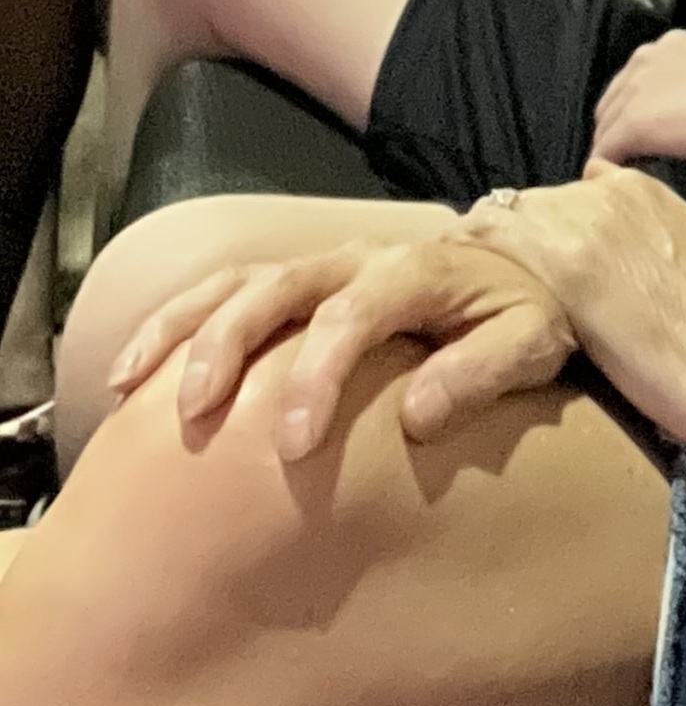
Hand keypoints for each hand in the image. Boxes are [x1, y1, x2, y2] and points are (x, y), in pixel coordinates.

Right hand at [105, 234, 576, 457]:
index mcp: (418, 271)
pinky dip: (173, 326)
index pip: (354, 316)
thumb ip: (486, 370)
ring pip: (237, 284)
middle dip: (229, 348)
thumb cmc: (529, 312)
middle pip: (278, 289)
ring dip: (184, 332)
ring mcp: (322, 267)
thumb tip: (417, 415)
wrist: (525, 265)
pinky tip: (131, 376)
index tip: (289, 446)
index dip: (316, 377)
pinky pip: (223, 292)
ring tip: (137, 391)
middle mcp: (359, 259)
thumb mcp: (534, 340)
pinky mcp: (297, 283)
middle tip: (198, 417)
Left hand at [461, 168, 685, 471]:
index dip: (531, 238)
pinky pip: (492, 247)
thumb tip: (627, 261)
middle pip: (521, 206)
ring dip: (479, 259)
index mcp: (640, 191)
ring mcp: (591, 222)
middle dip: (500, 248)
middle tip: (477, 297)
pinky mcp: (573, 266)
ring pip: (499, 220)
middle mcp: (612, 191)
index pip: (555, 199)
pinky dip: (469, 270)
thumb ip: (655, 246)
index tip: (516, 276)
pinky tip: (454, 309)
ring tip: (452, 307)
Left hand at [590, 31, 685, 169]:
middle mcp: (644, 59)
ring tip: (627, 174)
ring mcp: (635, 91)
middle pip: (611, 104)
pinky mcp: (633, 124)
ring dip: (613, 152)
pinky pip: (606, 153)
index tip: (647, 135)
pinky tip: (621, 184)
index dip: (635, 112)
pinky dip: (610, 170)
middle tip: (634, 158)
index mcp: (667, 46)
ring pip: (605, 129)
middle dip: (618, 130)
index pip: (632, 83)